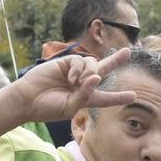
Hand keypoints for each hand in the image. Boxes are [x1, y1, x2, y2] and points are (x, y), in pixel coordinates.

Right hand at [11, 49, 132, 123]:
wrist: (27, 100)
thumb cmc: (48, 108)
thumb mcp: (70, 107)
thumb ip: (85, 94)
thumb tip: (96, 77)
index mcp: (86, 98)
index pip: (106, 98)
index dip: (119, 97)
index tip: (133, 96)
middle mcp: (82, 83)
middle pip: (103, 70)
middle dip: (115, 60)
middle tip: (127, 52)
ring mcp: (74, 72)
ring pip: (93, 64)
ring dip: (90, 72)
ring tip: (76, 83)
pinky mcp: (65, 62)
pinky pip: (80, 61)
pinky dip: (78, 69)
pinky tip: (70, 78)